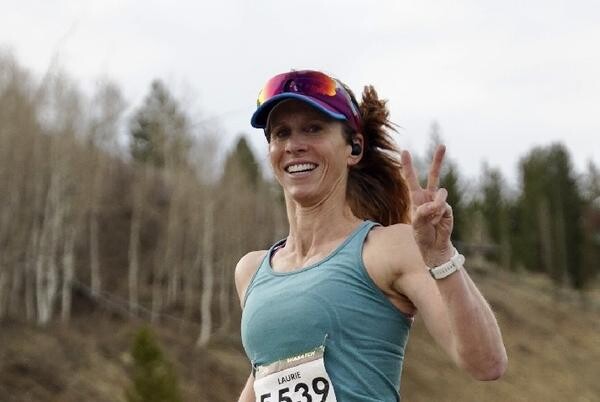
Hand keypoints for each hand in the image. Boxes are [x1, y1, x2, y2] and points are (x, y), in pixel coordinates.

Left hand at [401, 145, 453, 266]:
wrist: (434, 247)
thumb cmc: (422, 235)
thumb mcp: (416, 224)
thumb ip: (424, 212)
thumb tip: (437, 203)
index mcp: (417, 197)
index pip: (411, 178)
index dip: (408, 165)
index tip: (404, 151)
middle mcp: (429, 196)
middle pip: (434, 175)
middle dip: (438, 160)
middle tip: (442, 145)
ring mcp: (440, 202)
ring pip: (440, 192)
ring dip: (434, 207)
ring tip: (431, 219)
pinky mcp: (448, 209)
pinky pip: (444, 206)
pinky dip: (439, 214)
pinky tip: (438, 222)